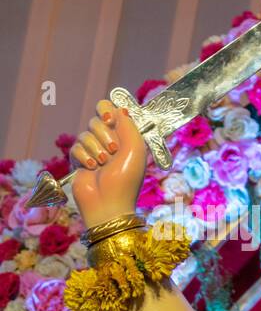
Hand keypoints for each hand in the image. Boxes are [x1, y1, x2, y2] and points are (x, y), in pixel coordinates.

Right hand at [69, 99, 147, 227]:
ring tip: (104, 165)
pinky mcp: (79, 159)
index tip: (109, 119)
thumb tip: (119, 108)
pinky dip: (84, 157)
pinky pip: (75, 147)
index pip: (111, 110)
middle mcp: (109, 141)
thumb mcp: (135, 149)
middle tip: (113, 151)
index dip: (107, 111)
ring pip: (85, 134)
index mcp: (125, 137)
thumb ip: (128, 125)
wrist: (108, 202)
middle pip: (96, 120)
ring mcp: (93, 150)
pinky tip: (92, 169)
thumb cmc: (126, 178)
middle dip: (104, 135)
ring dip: (96, 150)